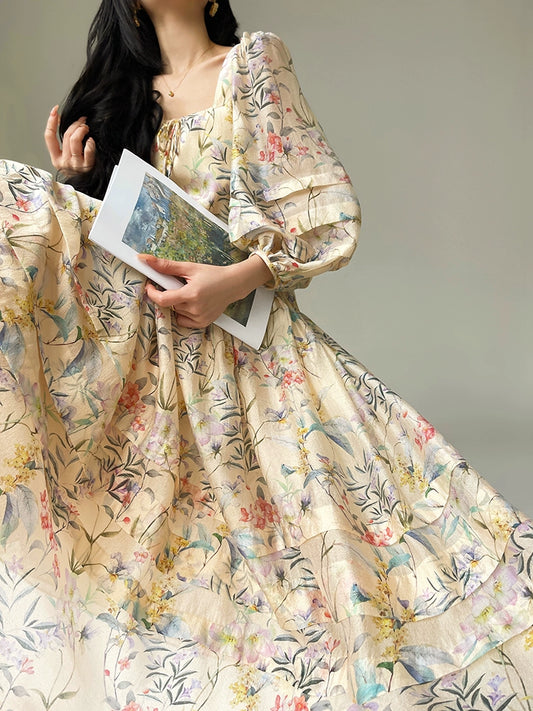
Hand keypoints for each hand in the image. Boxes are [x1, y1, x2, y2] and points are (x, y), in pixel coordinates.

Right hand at [44, 105, 95, 175]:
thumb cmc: (81, 171)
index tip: (55, 111)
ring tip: (86, 128)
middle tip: (82, 121)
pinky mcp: (87, 167)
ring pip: (74, 140)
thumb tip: (64, 123)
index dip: (51, 122)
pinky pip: (87, 150)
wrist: (91, 186)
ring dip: (81, 130)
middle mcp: (64, 162)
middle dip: (74, 124)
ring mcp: (75, 165)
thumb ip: (65, 144)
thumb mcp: (68, 158)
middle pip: (65, 136)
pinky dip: (90, 143)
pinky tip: (91, 141)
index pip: (49, 137)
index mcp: (56, 159)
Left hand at [139, 254, 271, 327]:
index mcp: (191, 294)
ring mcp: (200, 318)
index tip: (150, 286)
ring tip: (190, 293)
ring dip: (177, 303)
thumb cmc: (213, 275)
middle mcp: (196, 309)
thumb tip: (145, 259)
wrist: (233, 284)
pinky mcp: (203, 323)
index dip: (152, 293)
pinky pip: (183, 320)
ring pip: (176, 312)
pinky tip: (193, 304)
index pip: (162, 299)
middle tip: (179, 285)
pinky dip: (183, 313)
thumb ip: (166, 266)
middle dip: (169, 294)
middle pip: (169, 304)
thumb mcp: (190, 267)